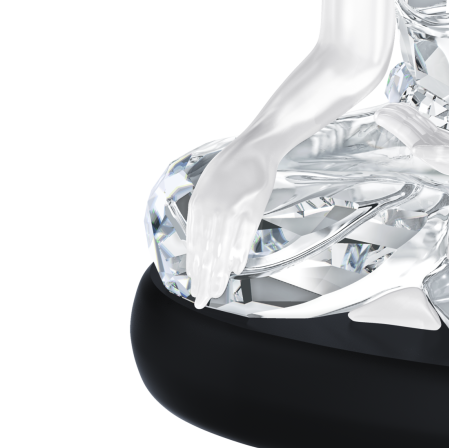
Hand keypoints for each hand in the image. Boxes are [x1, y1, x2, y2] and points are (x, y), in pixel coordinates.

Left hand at [185, 145, 275, 308]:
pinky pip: (243, 237)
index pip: (194, 246)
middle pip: (206, 253)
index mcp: (199, 205)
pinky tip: (234, 269)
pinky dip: (238, 254)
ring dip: (219, 273)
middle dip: (203, 279)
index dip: (194, 269)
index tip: (194, 286)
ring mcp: (232, 210)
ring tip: (216, 291)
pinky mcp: (252, 209)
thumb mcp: (207, 187)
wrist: (254, 147)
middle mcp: (213, 211)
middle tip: (200, 300)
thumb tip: (199, 238)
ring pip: (222, 249)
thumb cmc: (231, 166)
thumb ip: (202, 212)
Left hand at [375, 104, 448, 180]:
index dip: (398, 127)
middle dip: (398, 122)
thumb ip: (447, 157)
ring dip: (408, 120)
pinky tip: (416, 117)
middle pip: (416, 135)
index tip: (383, 115)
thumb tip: (419, 151)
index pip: (414, 141)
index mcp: (446, 161)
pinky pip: (437, 131)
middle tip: (380, 109)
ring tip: (392, 109)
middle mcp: (447, 157)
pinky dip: (424, 122)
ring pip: (425, 132)